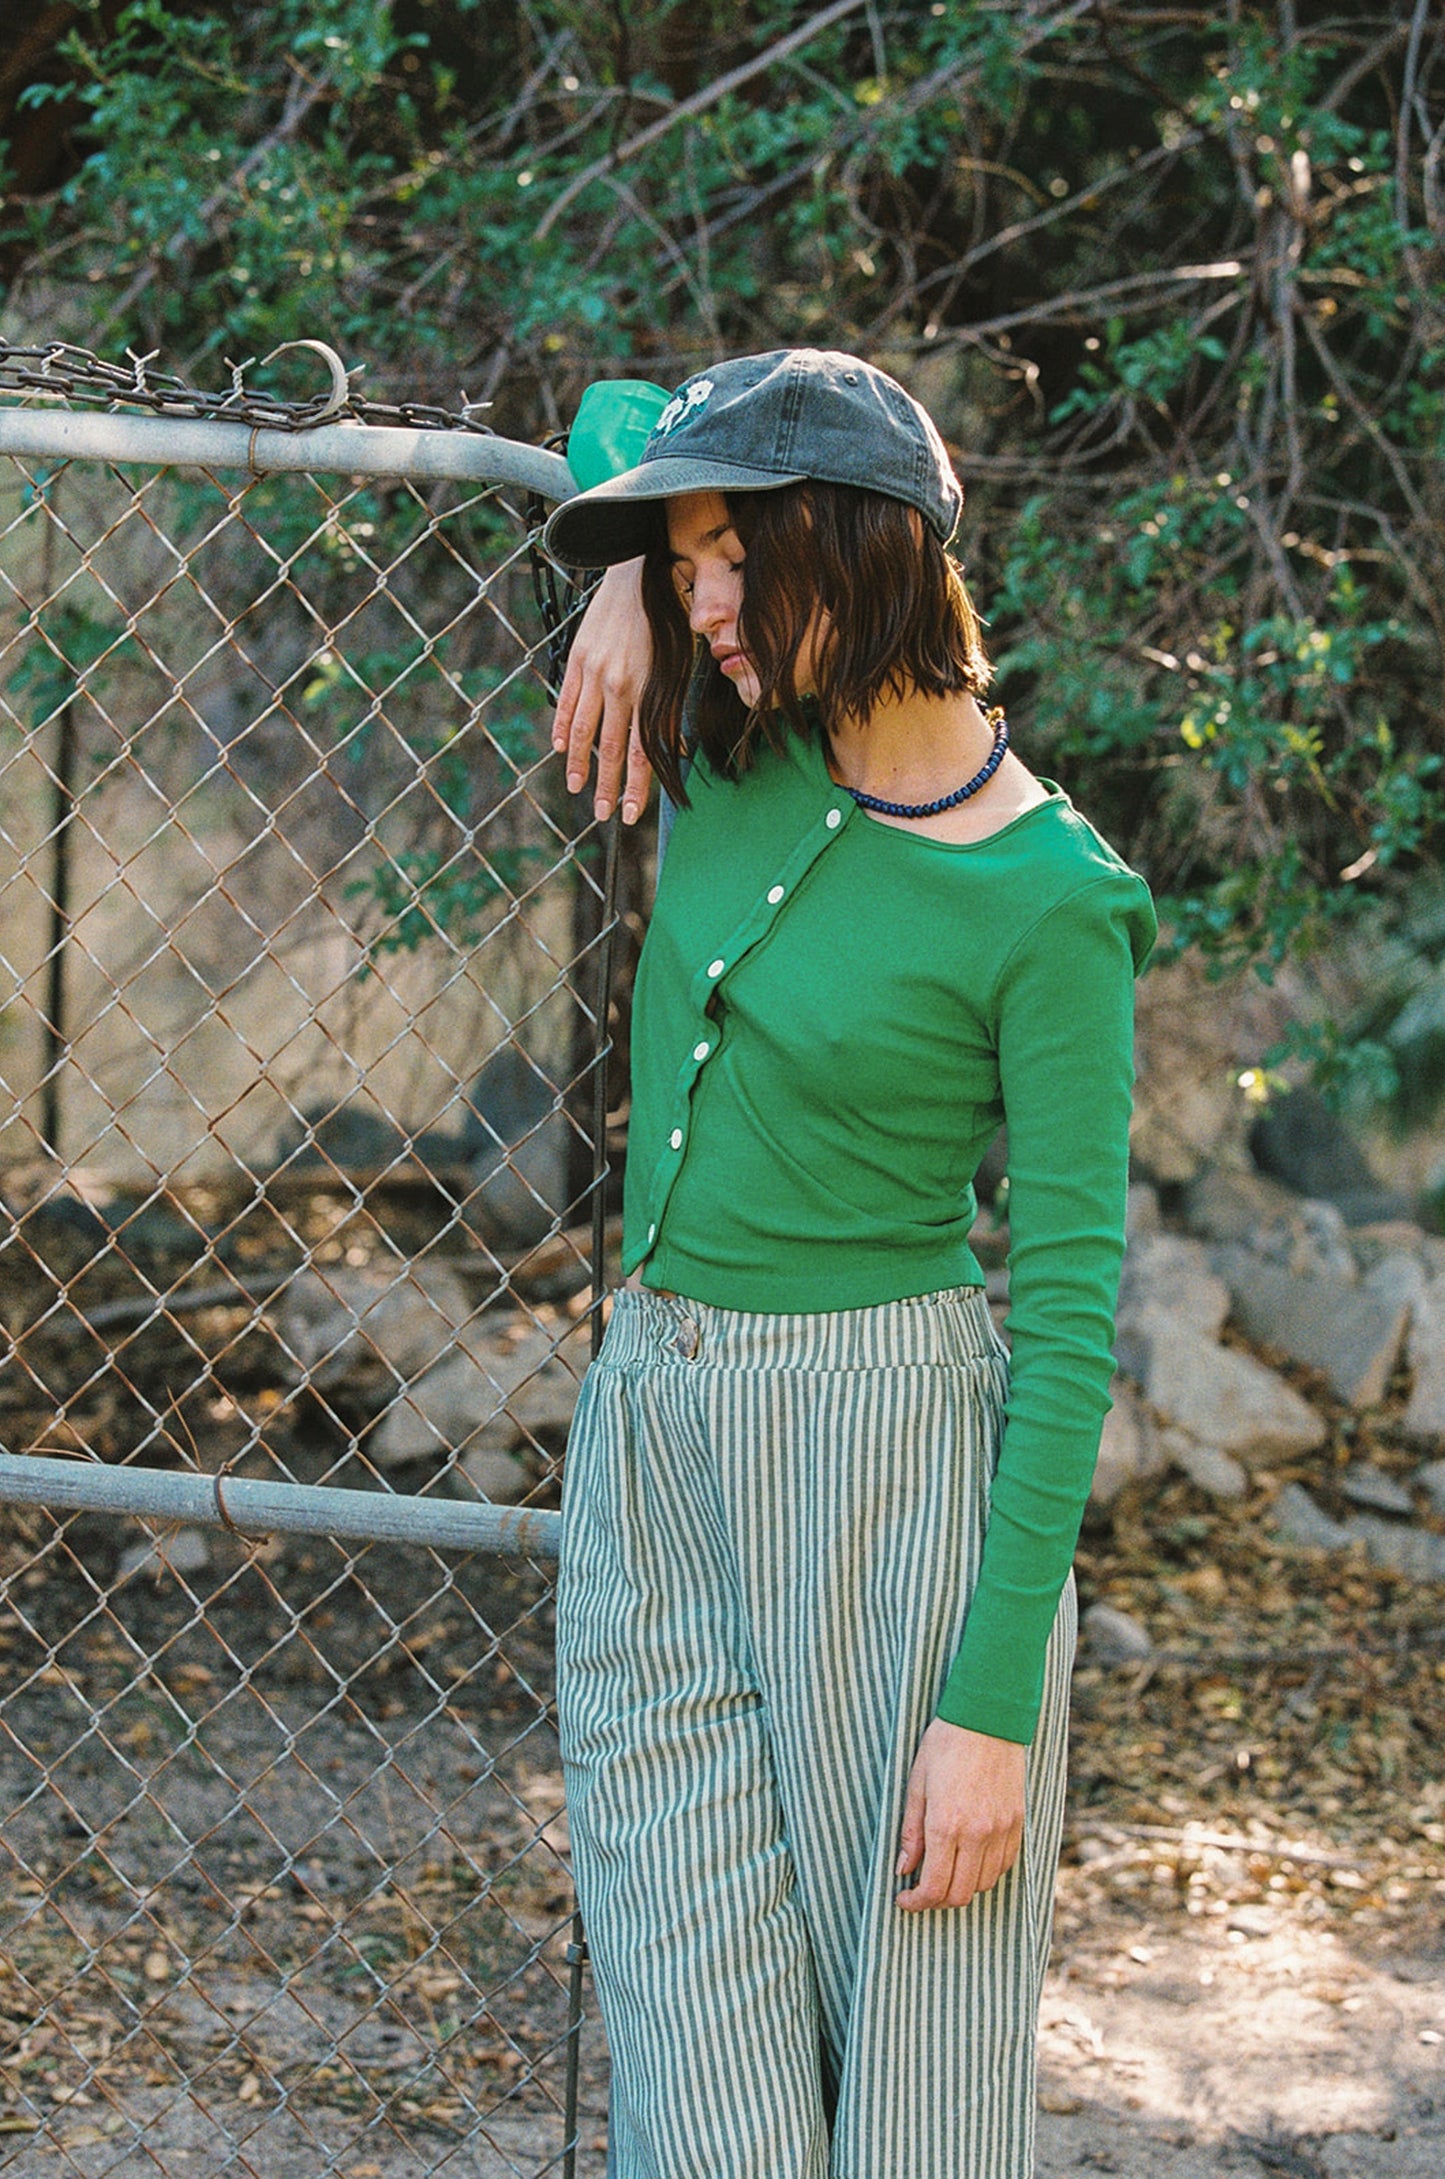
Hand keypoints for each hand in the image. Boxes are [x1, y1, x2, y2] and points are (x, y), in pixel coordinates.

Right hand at [550, 556, 653, 823]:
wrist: (639, 570)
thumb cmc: (670, 619)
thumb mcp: (681, 664)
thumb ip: (673, 707)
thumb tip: (672, 750)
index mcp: (647, 689)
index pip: (640, 751)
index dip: (635, 786)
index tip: (629, 815)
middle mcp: (618, 685)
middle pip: (609, 748)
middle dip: (607, 785)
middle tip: (604, 814)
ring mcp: (593, 672)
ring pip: (584, 729)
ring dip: (581, 764)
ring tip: (578, 789)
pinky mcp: (577, 658)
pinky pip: (566, 700)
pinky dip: (563, 726)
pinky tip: (562, 748)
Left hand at [895, 1718, 1025, 1911]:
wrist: (987, 1719)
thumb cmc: (945, 1745)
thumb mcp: (916, 1784)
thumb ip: (910, 1831)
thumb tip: (903, 1868)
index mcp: (946, 1824)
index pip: (933, 1886)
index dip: (916, 1902)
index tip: (904, 1898)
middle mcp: (976, 1834)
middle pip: (960, 1894)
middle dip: (937, 1901)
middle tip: (921, 1891)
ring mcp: (1001, 1830)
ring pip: (984, 1884)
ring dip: (962, 1888)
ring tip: (945, 1872)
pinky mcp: (1017, 1823)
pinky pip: (1004, 1865)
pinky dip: (985, 1872)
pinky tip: (970, 1860)